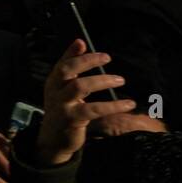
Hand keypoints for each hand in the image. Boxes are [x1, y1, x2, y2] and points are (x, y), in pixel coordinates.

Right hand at [34, 39, 135, 166]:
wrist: (53, 140)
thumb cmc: (63, 111)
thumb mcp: (63, 91)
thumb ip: (72, 72)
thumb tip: (81, 44)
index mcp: (53, 83)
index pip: (62, 63)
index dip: (71, 52)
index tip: (82, 42)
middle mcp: (54, 92)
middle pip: (68, 71)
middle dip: (87, 61)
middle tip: (107, 57)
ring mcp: (62, 105)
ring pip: (80, 87)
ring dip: (102, 81)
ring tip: (120, 79)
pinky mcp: (72, 119)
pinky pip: (94, 109)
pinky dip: (113, 105)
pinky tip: (128, 104)